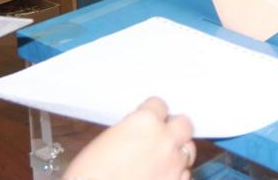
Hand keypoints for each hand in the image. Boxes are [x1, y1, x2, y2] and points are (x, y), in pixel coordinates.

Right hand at [64, 97, 194, 179]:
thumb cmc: (88, 176)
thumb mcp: (104, 143)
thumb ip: (130, 132)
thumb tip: (138, 134)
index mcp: (144, 122)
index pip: (159, 105)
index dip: (151, 113)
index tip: (148, 118)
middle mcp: (164, 140)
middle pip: (184, 124)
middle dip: (174, 128)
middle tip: (161, 136)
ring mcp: (173, 164)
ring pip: (188, 150)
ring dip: (177, 152)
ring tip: (162, 160)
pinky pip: (185, 174)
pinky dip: (176, 175)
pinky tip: (161, 177)